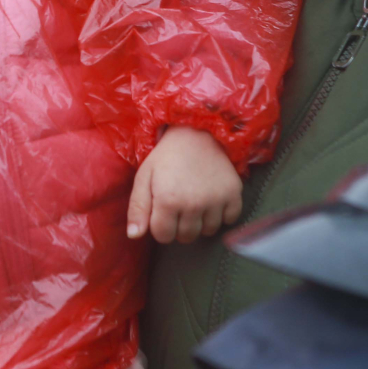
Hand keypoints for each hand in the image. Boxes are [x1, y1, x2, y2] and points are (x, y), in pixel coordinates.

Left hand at [128, 126, 243, 242]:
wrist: (197, 131)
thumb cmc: (167, 155)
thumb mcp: (144, 177)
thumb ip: (137, 208)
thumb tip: (134, 236)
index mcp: (168, 201)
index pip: (163, 236)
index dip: (161, 226)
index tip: (163, 211)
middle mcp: (193, 205)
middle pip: (186, 237)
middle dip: (180, 226)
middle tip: (180, 205)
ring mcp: (216, 201)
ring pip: (208, 231)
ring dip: (201, 222)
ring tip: (196, 202)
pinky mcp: (233, 194)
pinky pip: (229, 220)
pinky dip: (222, 215)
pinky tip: (213, 200)